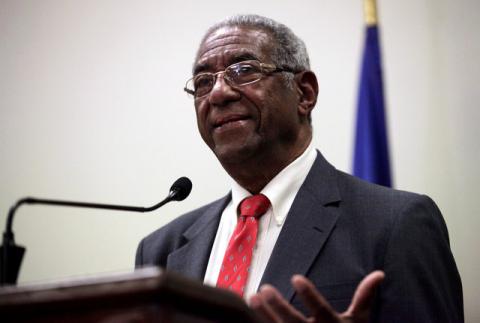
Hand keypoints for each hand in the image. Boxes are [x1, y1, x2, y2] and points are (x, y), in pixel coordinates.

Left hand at [249, 271, 384, 322]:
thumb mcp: (358, 322)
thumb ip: (364, 298)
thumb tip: (379, 273)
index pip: (321, 310)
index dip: (309, 295)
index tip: (295, 277)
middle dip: (279, 307)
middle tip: (265, 288)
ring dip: (264, 315)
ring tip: (253, 296)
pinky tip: (249, 314)